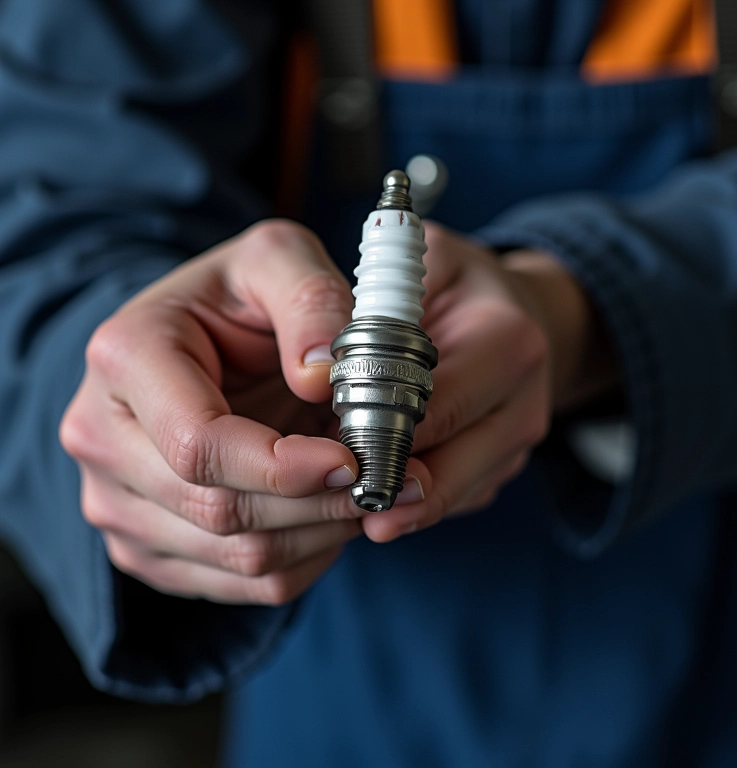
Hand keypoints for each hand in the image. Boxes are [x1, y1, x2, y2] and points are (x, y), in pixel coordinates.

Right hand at [59, 221, 428, 603]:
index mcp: (125, 359)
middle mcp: (101, 438)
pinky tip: (330, 516)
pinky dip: (302, 560)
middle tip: (387, 478)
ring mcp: (115, 501)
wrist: (199, 337)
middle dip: (318, 504)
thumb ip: (309, 297)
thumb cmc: (240, 296)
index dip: (285, 466)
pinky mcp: (147, 543)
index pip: (200, 445)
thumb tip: (322, 376)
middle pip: (219, 511)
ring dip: (320, 533)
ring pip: (236, 558)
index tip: (354, 460)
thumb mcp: (280, 258)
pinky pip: (238, 584)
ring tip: (366, 491)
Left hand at [361, 223, 617, 543]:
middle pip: (451, 465)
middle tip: (337, 500)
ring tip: (352, 512)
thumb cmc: (451, 279)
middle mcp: (524, 397)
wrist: (510, 306)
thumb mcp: (411, 258)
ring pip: (456, 492)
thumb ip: (368, 298)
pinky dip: (420, 502)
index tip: (329, 452)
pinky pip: (461, 496)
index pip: (436, 407)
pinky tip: (382, 499)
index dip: (379, 432)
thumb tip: (315, 369)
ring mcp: (517, 436)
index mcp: (507, 340)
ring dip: (403, 505)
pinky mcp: (504, 460)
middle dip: (390, 483)